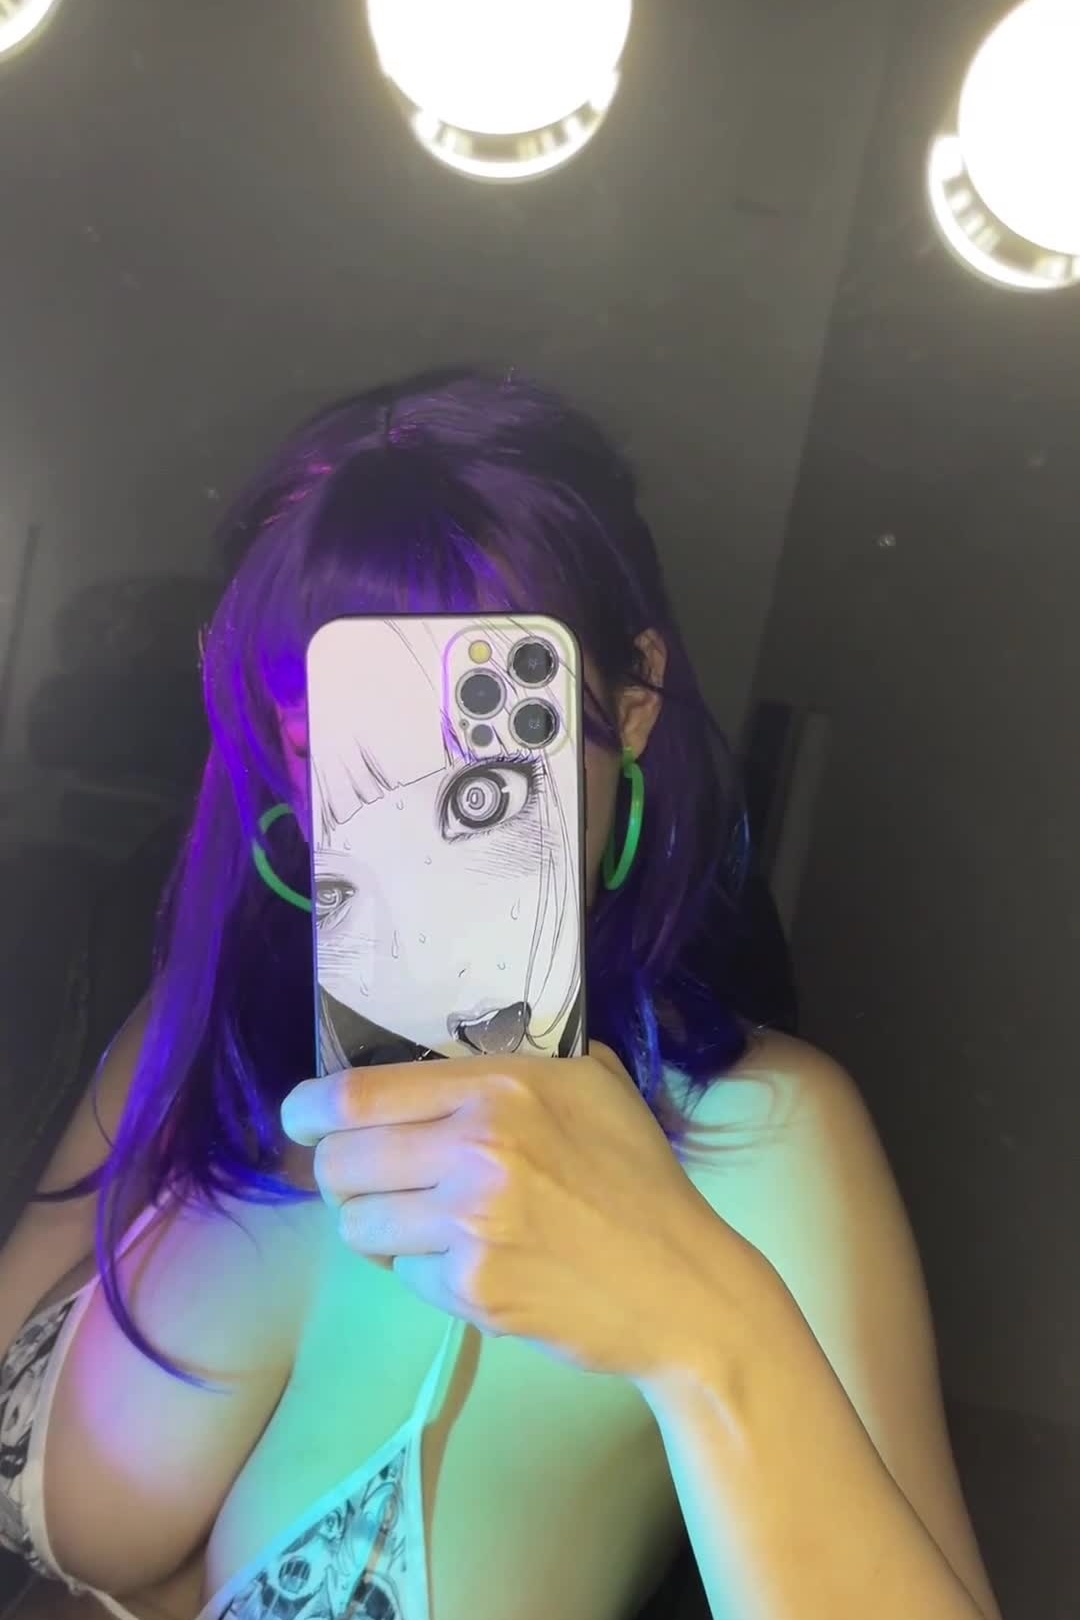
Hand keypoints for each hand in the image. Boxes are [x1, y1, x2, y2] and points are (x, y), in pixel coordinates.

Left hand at [280, 1046, 742, 1379]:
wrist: (683, 1287)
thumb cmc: (637, 1181)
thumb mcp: (593, 1087)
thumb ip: (518, 1063)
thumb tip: (435, 1053)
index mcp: (502, 1086)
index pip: (358, 1093)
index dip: (309, 1109)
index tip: (300, 1117)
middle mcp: (478, 1147)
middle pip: (341, 1162)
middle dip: (342, 1176)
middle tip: (369, 1183)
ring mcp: (472, 1223)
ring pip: (359, 1226)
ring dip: (378, 1230)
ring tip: (423, 1227)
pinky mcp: (473, 1290)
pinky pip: (404, 1277)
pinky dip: (425, 1275)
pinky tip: (475, 1266)